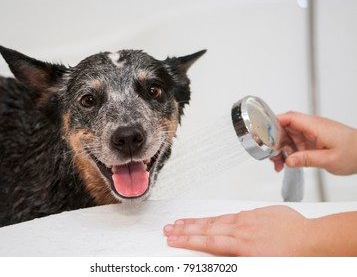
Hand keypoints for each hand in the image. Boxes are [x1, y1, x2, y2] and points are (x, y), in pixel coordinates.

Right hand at [163, 205, 310, 255]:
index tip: (174, 239)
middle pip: (208, 228)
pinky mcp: (257, 213)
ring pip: (217, 220)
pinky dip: (219, 218)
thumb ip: (239, 263)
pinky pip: (233, 215)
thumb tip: (225, 261)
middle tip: (170, 228)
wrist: (312, 240)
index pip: (208, 242)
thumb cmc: (293, 258)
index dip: (188, 240)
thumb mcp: (263, 269)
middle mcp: (241, 230)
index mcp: (241, 245)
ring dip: (198, 221)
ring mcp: (249, 220)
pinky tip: (212, 219)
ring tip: (183, 222)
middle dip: (186, 229)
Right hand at [271, 111, 356, 174]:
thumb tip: (288, 161)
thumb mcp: (330, 160)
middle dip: (274, 142)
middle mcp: (311, 128)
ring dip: (280, 150)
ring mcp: (311, 134)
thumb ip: (307, 159)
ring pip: (288, 138)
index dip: (274, 122)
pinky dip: (288, 153)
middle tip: (270, 155)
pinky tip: (286, 163)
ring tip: (277, 164)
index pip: (290, 118)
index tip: (263, 131)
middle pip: (285, 128)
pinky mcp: (312, 141)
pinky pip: (295, 144)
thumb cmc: (355, 153)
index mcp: (315, 126)